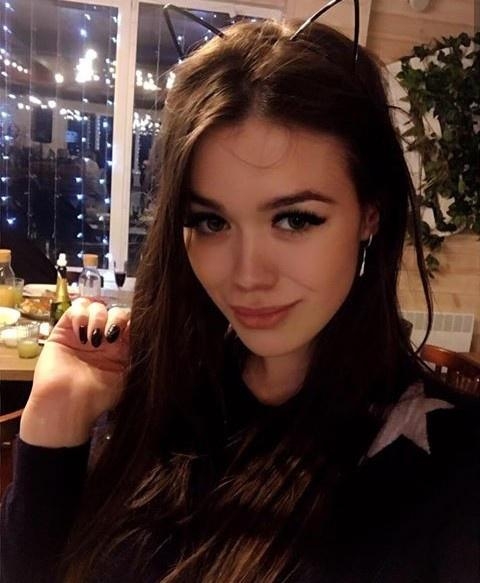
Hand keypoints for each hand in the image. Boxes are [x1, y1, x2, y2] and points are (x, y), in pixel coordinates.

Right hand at [20, 298, 129, 446]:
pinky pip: (75, 309)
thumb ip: (136, 351)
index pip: (129, 322)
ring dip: (98, 318)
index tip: (130, 332)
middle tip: (111, 338)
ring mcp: (83, 333)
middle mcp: (102, 338)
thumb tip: (146, 331)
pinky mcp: (63, 330)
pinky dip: (80, 316)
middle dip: (116, 319)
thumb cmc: (98, 396)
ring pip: (96, 306)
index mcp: (120, 348)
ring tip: (94, 341)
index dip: (132, 322)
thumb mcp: (125, 374)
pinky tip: (82, 334)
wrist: (69, 404)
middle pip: (114, 311)